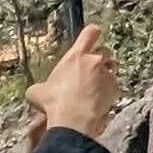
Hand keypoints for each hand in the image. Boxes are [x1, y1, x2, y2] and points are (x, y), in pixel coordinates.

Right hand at [26, 24, 119, 142]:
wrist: (73, 120)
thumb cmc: (55, 102)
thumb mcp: (37, 92)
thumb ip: (42, 86)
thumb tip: (38, 92)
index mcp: (76, 56)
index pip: (90, 33)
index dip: (92, 32)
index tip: (92, 34)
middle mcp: (94, 62)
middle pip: (103, 52)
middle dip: (98, 61)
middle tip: (88, 73)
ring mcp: (107, 76)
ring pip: (110, 71)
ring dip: (103, 78)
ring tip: (91, 91)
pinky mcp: (115, 91)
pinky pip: (113, 88)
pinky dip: (107, 94)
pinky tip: (96, 104)